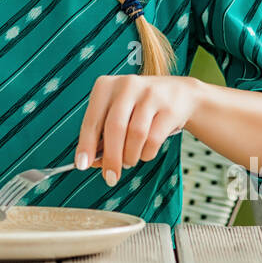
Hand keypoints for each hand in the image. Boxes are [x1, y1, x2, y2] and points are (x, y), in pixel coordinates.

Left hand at [74, 75, 199, 185]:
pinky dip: (146, 153)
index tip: (82, 165)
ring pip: (135, 135)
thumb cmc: (139, 107)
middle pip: (115, 128)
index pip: (92, 119)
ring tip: (129, 161)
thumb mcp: (117, 112)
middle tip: (110, 177)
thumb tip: (93, 162)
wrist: (179, 94)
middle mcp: (127, 86)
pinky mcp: (169, 108)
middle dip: (111, 158)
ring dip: (130, 156)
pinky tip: (144, 153)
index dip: (86, 145)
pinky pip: (154, 139)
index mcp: (106, 86)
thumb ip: (102, 134)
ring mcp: (150, 95)